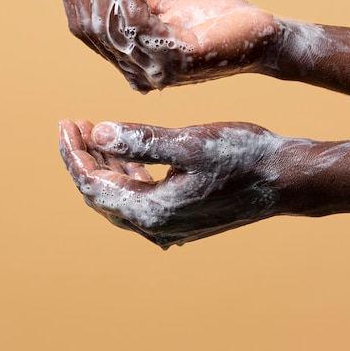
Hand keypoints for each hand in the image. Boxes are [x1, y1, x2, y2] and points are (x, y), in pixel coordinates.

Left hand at [59, 119, 283, 247]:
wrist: (282, 178)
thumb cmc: (241, 155)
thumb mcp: (189, 142)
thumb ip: (141, 141)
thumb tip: (96, 133)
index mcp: (152, 211)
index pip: (93, 185)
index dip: (74, 154)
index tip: (67, 123)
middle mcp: (156, 226)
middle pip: (101, 194)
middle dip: (84, 158)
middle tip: (75, 125)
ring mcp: (168, 226)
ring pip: (120, 196)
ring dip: (105, 165)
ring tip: (96, 134)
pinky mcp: (179, 217)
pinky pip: (140, 198)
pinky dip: (128, 175)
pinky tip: (127, 156)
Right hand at [61, 0, 280, 92]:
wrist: (262, 35)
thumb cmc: (216, 21)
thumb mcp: (168, 7)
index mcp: (133, 60)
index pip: (88, 32)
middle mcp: (139, 71)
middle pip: (94, 28)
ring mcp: (158, 70)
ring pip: (112, 25)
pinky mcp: (179, 60)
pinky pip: (140, 23)